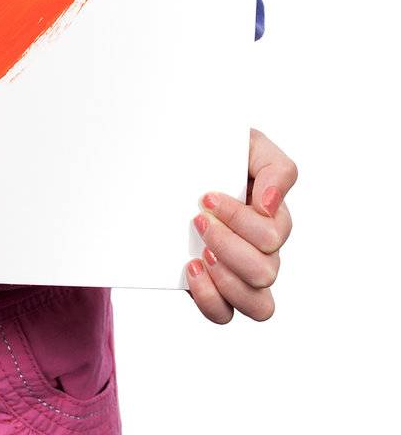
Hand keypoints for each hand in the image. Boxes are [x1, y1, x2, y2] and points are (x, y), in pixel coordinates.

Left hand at [186, 126, 296, 322]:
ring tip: (199, 252)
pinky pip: (224, 314)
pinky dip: (209, 298)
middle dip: (227, 246)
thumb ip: (275, 168)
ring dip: (226, 279)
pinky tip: (191, 268)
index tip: (206, 197)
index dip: (239, 220)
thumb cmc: (221, 154)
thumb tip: (270, 205)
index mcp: (274, 220)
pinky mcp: (215, 288)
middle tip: (198, 220)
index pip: (272, 235)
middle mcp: (263, 252)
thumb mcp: (251, 146)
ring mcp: (240, 274)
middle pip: (265, 272)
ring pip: (258, 305)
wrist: (185, 164)